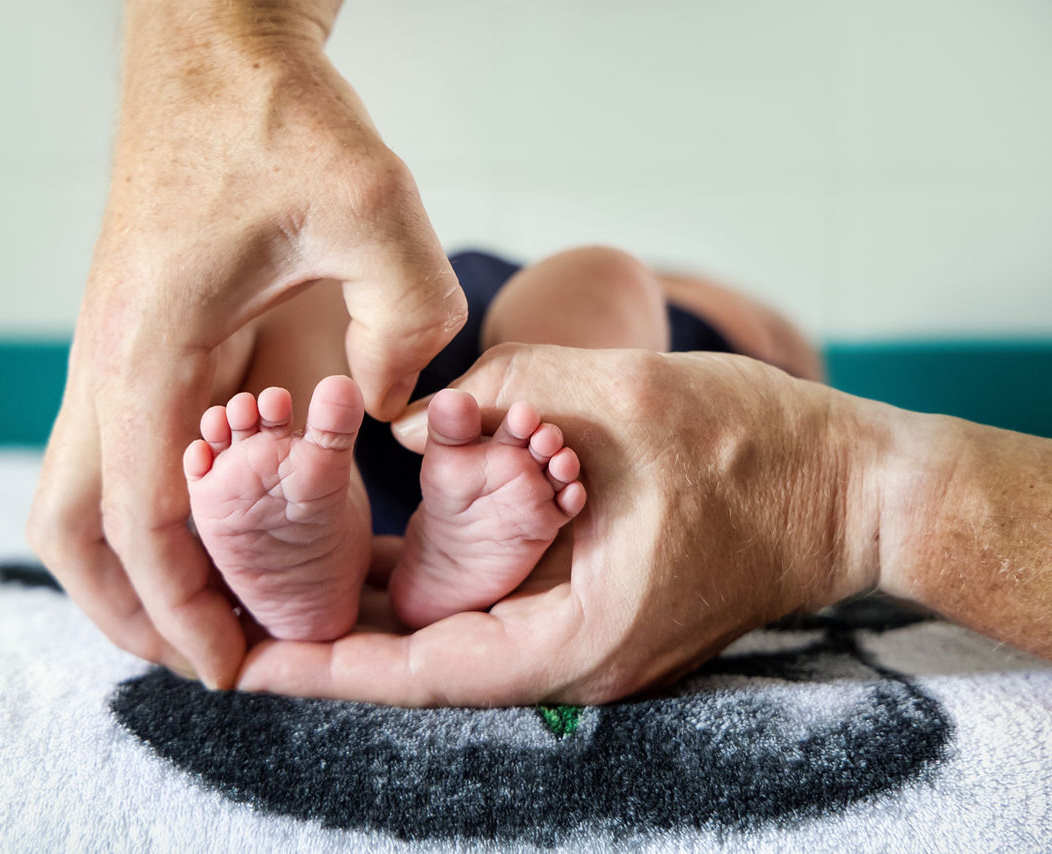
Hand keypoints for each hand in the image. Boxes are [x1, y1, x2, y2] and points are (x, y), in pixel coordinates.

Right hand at [26, 2, 464, 685]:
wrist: (218, 58)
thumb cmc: (277, 117)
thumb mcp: (371, 200)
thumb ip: (406, 312)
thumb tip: (396, 411)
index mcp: (146, 350)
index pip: (140, 520)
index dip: (185, 610)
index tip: (237, 669)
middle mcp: (111, 365)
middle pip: (75, 531)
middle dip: (131, 612)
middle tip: (213, 662)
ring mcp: (121, 357)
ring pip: (88, 499)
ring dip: (138, 572)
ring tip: (220, 619)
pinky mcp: (150, 345)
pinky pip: (133, 456)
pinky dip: (167, 516)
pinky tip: (239, 533)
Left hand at [236, 345, 880, 704]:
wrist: (860, 489)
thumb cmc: (767, 451)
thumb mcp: (631, 399)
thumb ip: (510, 394)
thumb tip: (409, 419)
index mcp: (577, 640)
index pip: (421, 673)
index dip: (325, 668)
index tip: (240, 664)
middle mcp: (574, 658)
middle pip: (423, 664)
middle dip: (331, 641)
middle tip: (234, 617)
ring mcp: (587, 637)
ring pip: (455, 637)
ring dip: (377, 613)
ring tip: (282, 583)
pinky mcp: (596, 603)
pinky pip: (494, 605)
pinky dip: (434, 583)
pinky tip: (381, 549)